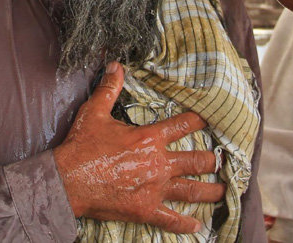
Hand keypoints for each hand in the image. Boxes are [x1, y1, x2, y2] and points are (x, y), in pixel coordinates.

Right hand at [53, 62, 224, 233]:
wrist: (68, 180)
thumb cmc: (82, 146)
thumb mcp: (95, 112)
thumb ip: (109, 89)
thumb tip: (115, 65)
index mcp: (149, 138)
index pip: (184, 125)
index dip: (201, 121)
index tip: (214, 120)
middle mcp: (158, 163)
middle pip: (196, 161)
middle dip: (212, 160)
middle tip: (223, 160)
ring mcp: (155, 189)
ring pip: (192, 191)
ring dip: (211, 191)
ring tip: (224, 191)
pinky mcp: (145, 210)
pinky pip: (171, 220)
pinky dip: (185, 225)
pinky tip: (197, 227)